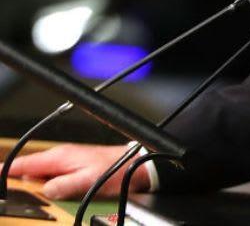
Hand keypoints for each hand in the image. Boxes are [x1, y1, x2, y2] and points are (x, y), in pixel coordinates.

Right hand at [8, 144, 148, 199]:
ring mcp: (66, 162)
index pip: (24, 163)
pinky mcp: (72, 168)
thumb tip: (45, 190)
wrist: (134, 165)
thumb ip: (64, 185)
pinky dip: (45, 184)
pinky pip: (51, 177)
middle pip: (28, 170)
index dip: (5, 170)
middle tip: (8, 191)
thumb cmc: (115, 169)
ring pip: (40, 175)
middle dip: (16, 180)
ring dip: (32, 184)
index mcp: (59, 157)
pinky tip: (47, 193)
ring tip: (23, 194)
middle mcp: (60, 158)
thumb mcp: (88, 181)